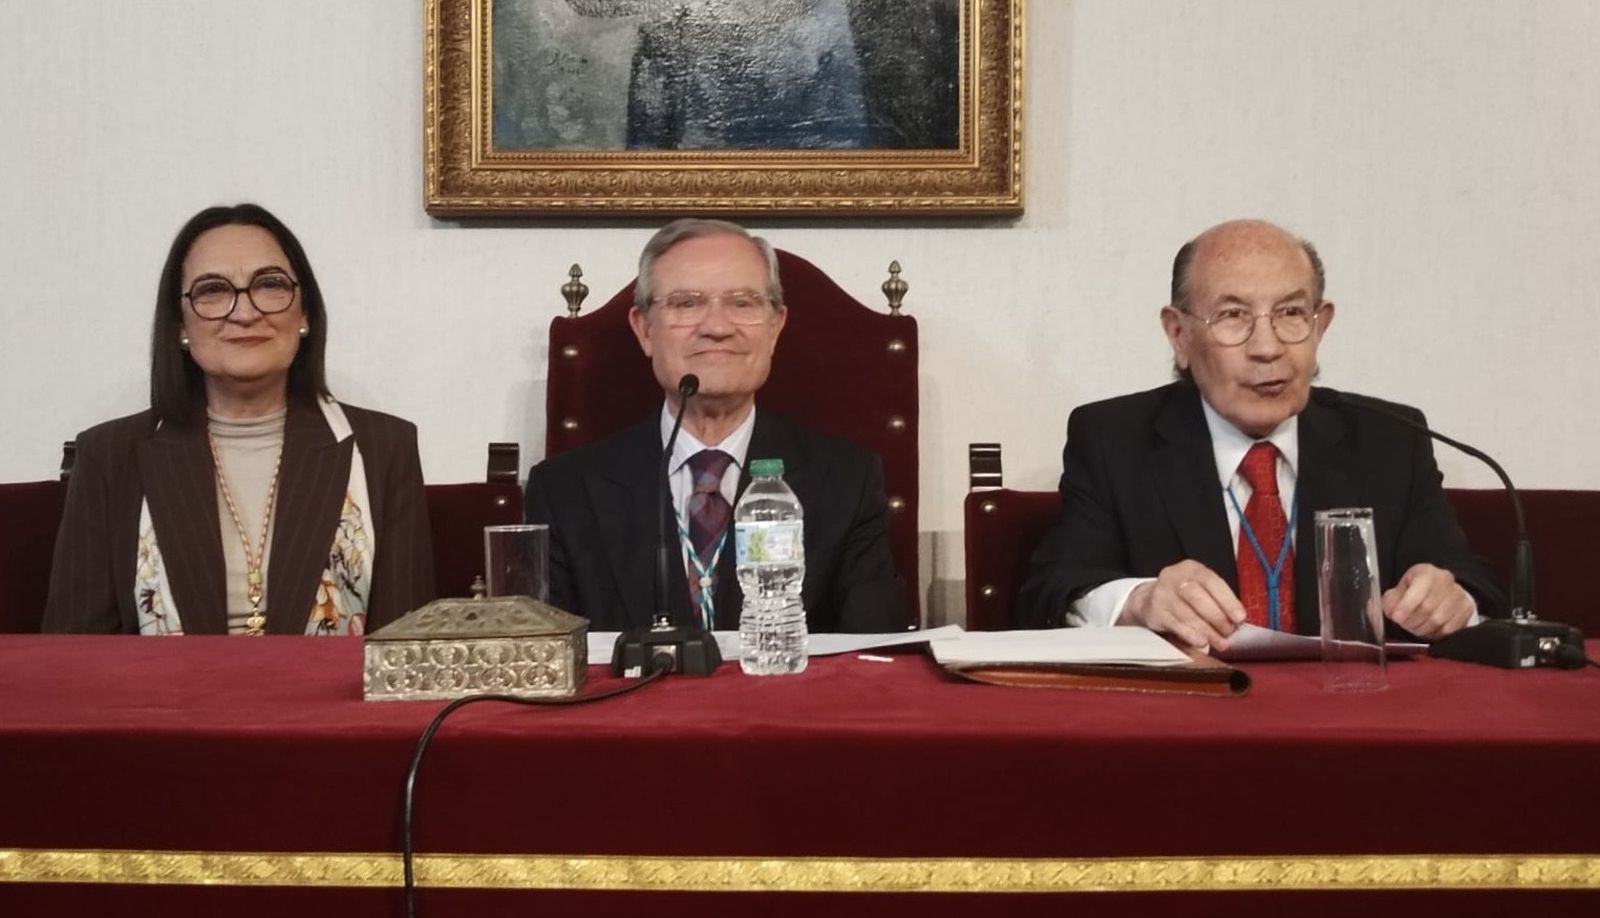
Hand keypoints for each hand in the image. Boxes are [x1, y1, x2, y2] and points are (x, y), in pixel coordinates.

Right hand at [1122, 560, 1245, 651]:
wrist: (1150, 599)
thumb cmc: (1184, 596)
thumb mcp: (1201, 588)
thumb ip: (1218, 600)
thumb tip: (1237, 621)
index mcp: (1192, 569)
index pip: (1211, 581)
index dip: (1227, 600)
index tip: (1240, 618)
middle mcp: (1174, 577)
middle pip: (1197, 597)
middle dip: (1217, 617)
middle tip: (1229, 632)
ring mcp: (1162, 594)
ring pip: (1187, 614)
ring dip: (1207, 631)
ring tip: (1221, 643)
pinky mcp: (1155, 612)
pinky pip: (1176, 625)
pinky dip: (1192, 636)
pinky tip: (1202, 643)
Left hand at [1381, 563, 1474, 637]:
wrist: (1440, 592)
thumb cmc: (1415, 592)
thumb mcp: (1398, 591)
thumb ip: (1389, 601)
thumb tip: (1389, 610)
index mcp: (1426, 572)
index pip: (1419, 589)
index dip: (1406, 605)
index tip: (1396, 617)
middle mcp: (1446, 580)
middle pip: (1428, 607)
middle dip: (1411, 620)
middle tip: (1403, 624)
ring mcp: (1459, 594)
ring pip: (1439, 619)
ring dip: (1422, 628)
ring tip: (1414, 627)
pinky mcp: (1467, 609)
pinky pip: (1450, 628)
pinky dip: (1435, 633)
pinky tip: (1427, 630)